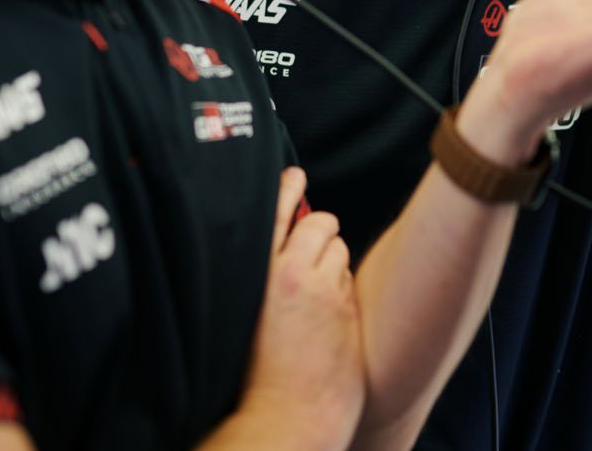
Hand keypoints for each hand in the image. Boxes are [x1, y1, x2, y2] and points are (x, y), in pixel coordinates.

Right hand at [238, 167, 363, 449]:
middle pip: (320, 221)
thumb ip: (258, 279)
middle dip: (320, 230)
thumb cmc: (256, 375)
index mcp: (255, 274)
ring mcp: (322, 290)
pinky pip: (349, 279)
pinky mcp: (346, 308)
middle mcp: (289, 274)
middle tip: (312, 250)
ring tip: (317, 296)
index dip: (286, 189)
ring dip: (332, 262)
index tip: (294, 174)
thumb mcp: (242, 316)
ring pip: (339, 249)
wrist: (285, 418)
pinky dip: (342, 289)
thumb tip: (280, 245)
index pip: (272, 213)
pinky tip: (330, 317)